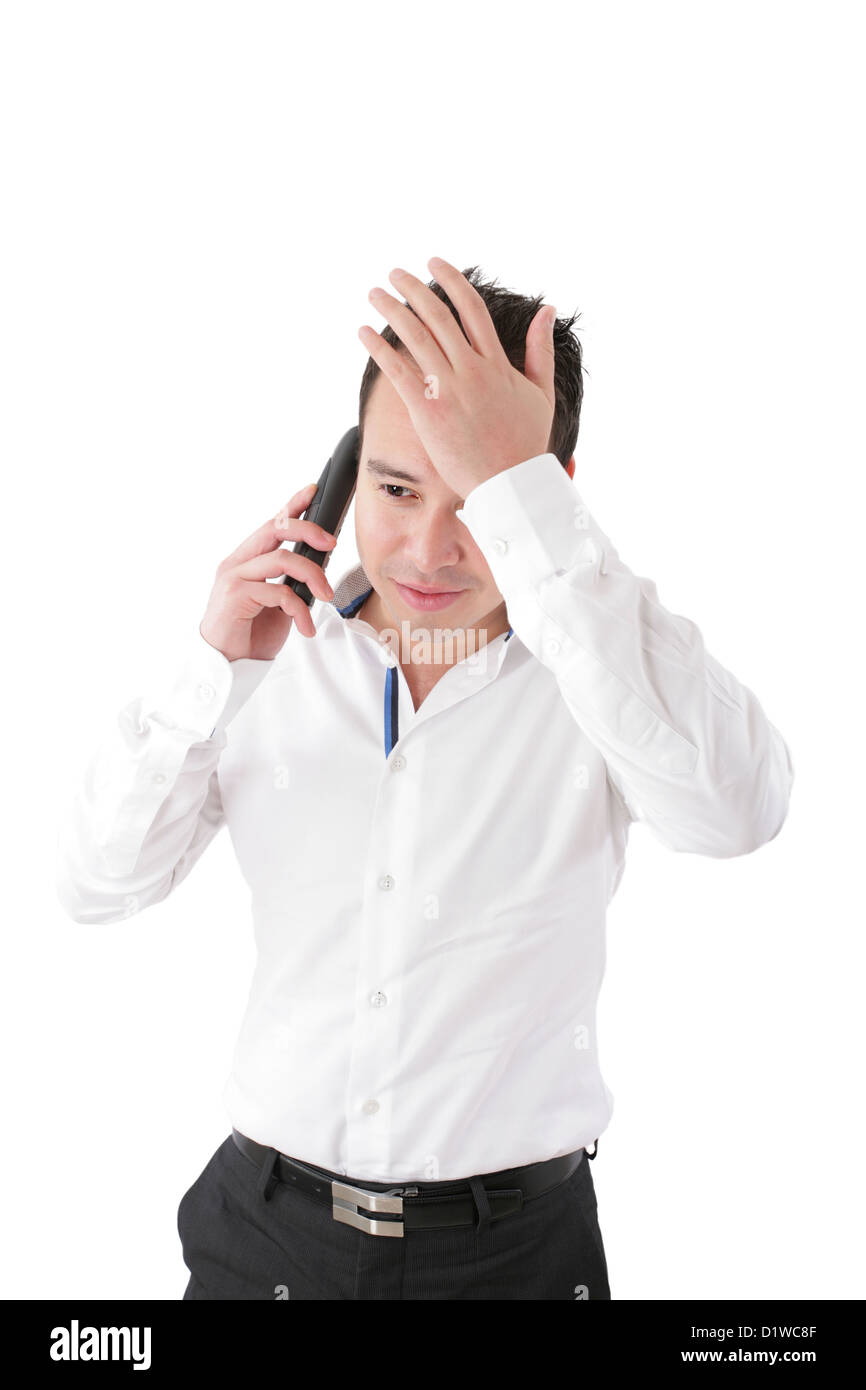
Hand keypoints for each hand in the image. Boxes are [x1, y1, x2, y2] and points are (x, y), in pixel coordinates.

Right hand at [199, 484, 337, 660]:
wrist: (226, 665)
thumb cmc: (249, 634)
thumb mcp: (277, 604)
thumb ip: (289, 582)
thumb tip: (317, 569)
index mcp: (246, 561)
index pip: (271, 524)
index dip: (292, 505)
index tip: (313, 491)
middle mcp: (237, 563)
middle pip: (275, 529)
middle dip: (308, 529)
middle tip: (332, 544)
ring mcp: (234, 577)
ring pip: (283, 559)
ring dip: (313, 576)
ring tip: (325, 597)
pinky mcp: (235, 595)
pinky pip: (280, 592)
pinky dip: (300, 610)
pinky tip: (305, 628)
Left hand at [358, 256, 556, 499]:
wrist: (511, 485)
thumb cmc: (526, 443)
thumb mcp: (541, 392)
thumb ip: (540, 349)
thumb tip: (546, 309)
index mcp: (497, 363)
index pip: (471, 308)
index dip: (451, 281)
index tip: (434, 263)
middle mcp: (472, 370)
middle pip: (438, 316)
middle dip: (414, 289)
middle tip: (395, 272)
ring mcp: (450, 390)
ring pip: (416, 337)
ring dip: (392, 309)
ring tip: (375, 292)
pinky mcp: (429, 411)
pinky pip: (399, 370)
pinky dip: (379, 348)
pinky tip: (364, 331)